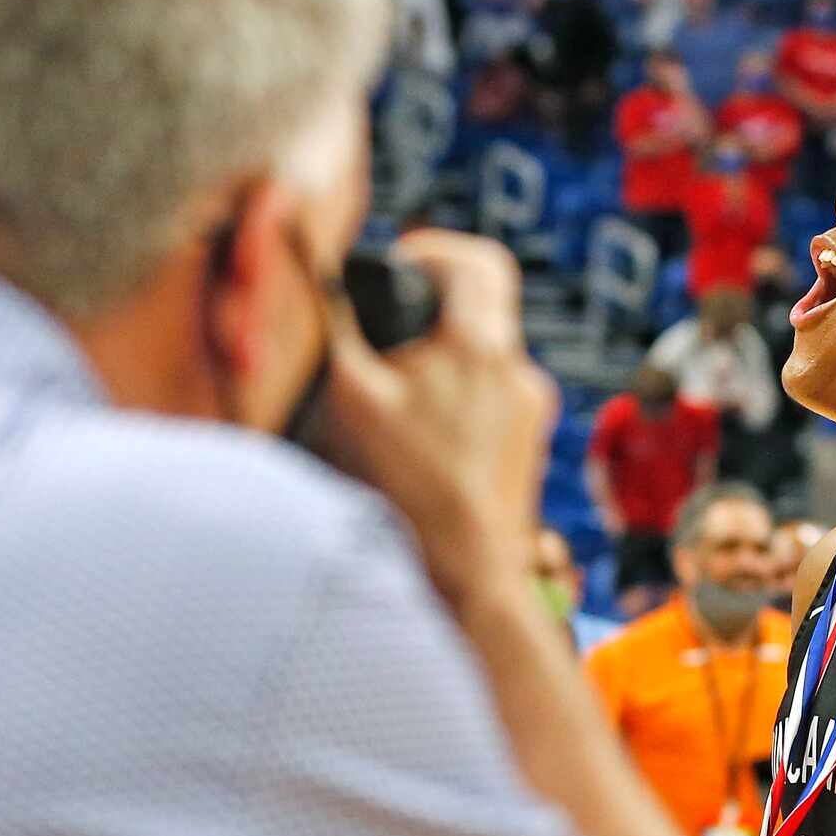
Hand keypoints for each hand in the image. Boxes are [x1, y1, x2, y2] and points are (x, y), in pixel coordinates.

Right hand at [311, 232, 556, 610]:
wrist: (466, 583)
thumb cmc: (406, 493)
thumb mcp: (349, 398)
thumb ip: (330, 321)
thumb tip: (305, 253)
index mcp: (482, 347)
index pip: (481, 262)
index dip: (436, 253)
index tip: (398, 274)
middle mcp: (519, 377)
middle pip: (478, 314)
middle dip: (427, 319)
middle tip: (381, 347)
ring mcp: (530, 420)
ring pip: (482, 367)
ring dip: (438, 371)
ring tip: (392, 407)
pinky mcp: (527, 458)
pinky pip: (490, 411)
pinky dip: (454, 413)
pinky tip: (417, 448)